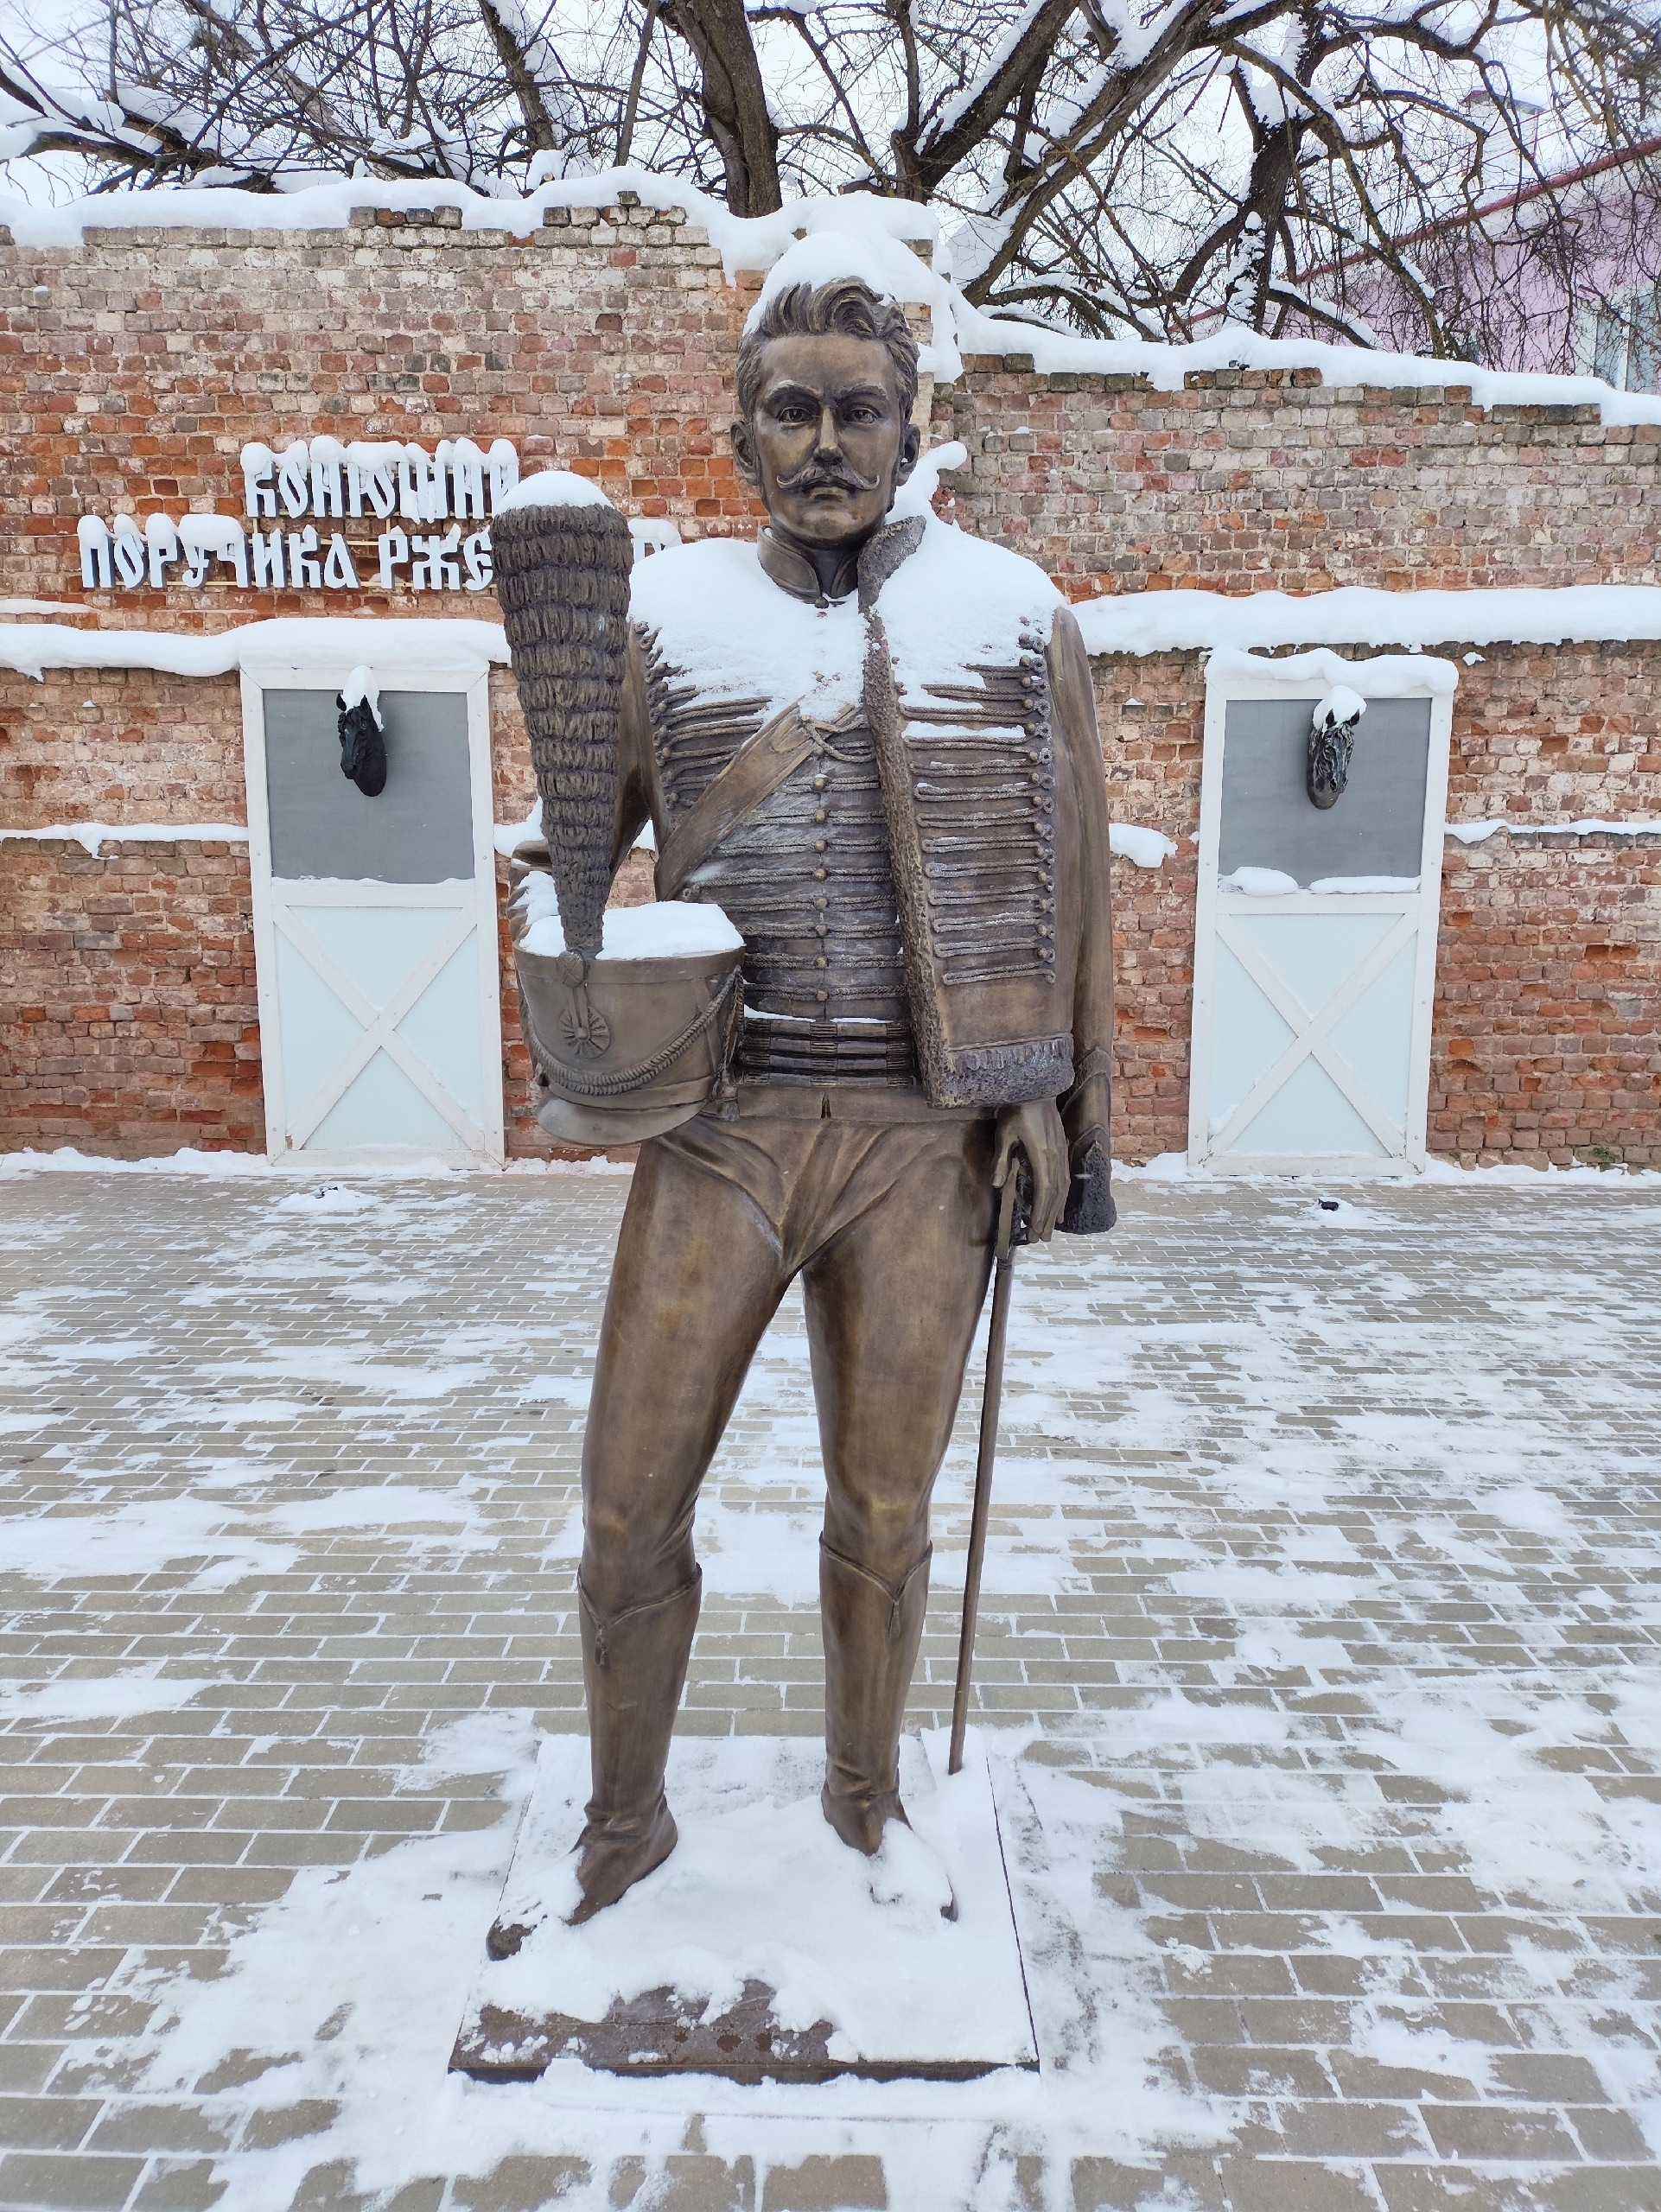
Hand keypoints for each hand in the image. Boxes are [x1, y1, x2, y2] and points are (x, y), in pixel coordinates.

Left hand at [992, 1096, 1067, 1242]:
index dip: (1040, 1212)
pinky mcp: (1061, 1148)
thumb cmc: (1016, 1108)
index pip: (1044, 1190)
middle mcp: (1056, 1156)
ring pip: (1063, 1186)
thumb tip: (996, 1185)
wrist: (1036, 1086)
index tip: (1034, 1229)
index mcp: (1042, 1154)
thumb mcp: (1003, 1133)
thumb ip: (1001, 1159)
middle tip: (1040, 1238)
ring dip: (1056, 1209)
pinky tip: (1060, 1204)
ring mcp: (1061, 1152)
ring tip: (1051, 1228)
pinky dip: (1063, 1194)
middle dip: (1047, 1217)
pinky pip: (1065, 1177)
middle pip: (1055, 1193)